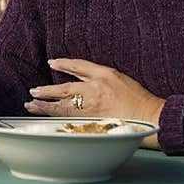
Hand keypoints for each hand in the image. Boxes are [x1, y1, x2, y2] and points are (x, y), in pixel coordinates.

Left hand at [25, 58, 164, 148]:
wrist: (152, 117)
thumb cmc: (140, 100)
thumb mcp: (121, 80)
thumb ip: (102, 78)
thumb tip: (83, 80)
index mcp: (104, 75)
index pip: (78, 66)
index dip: (63, 63)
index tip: (52, 62)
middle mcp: (96, 88)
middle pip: (65, 88)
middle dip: (47, 90)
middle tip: (33, 91)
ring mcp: (93, 106)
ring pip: (62, 106)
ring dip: (45, 106)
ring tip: (31, 105)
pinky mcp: (93, 121)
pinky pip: (70, 120)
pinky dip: (57, 119)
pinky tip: (47, 119)